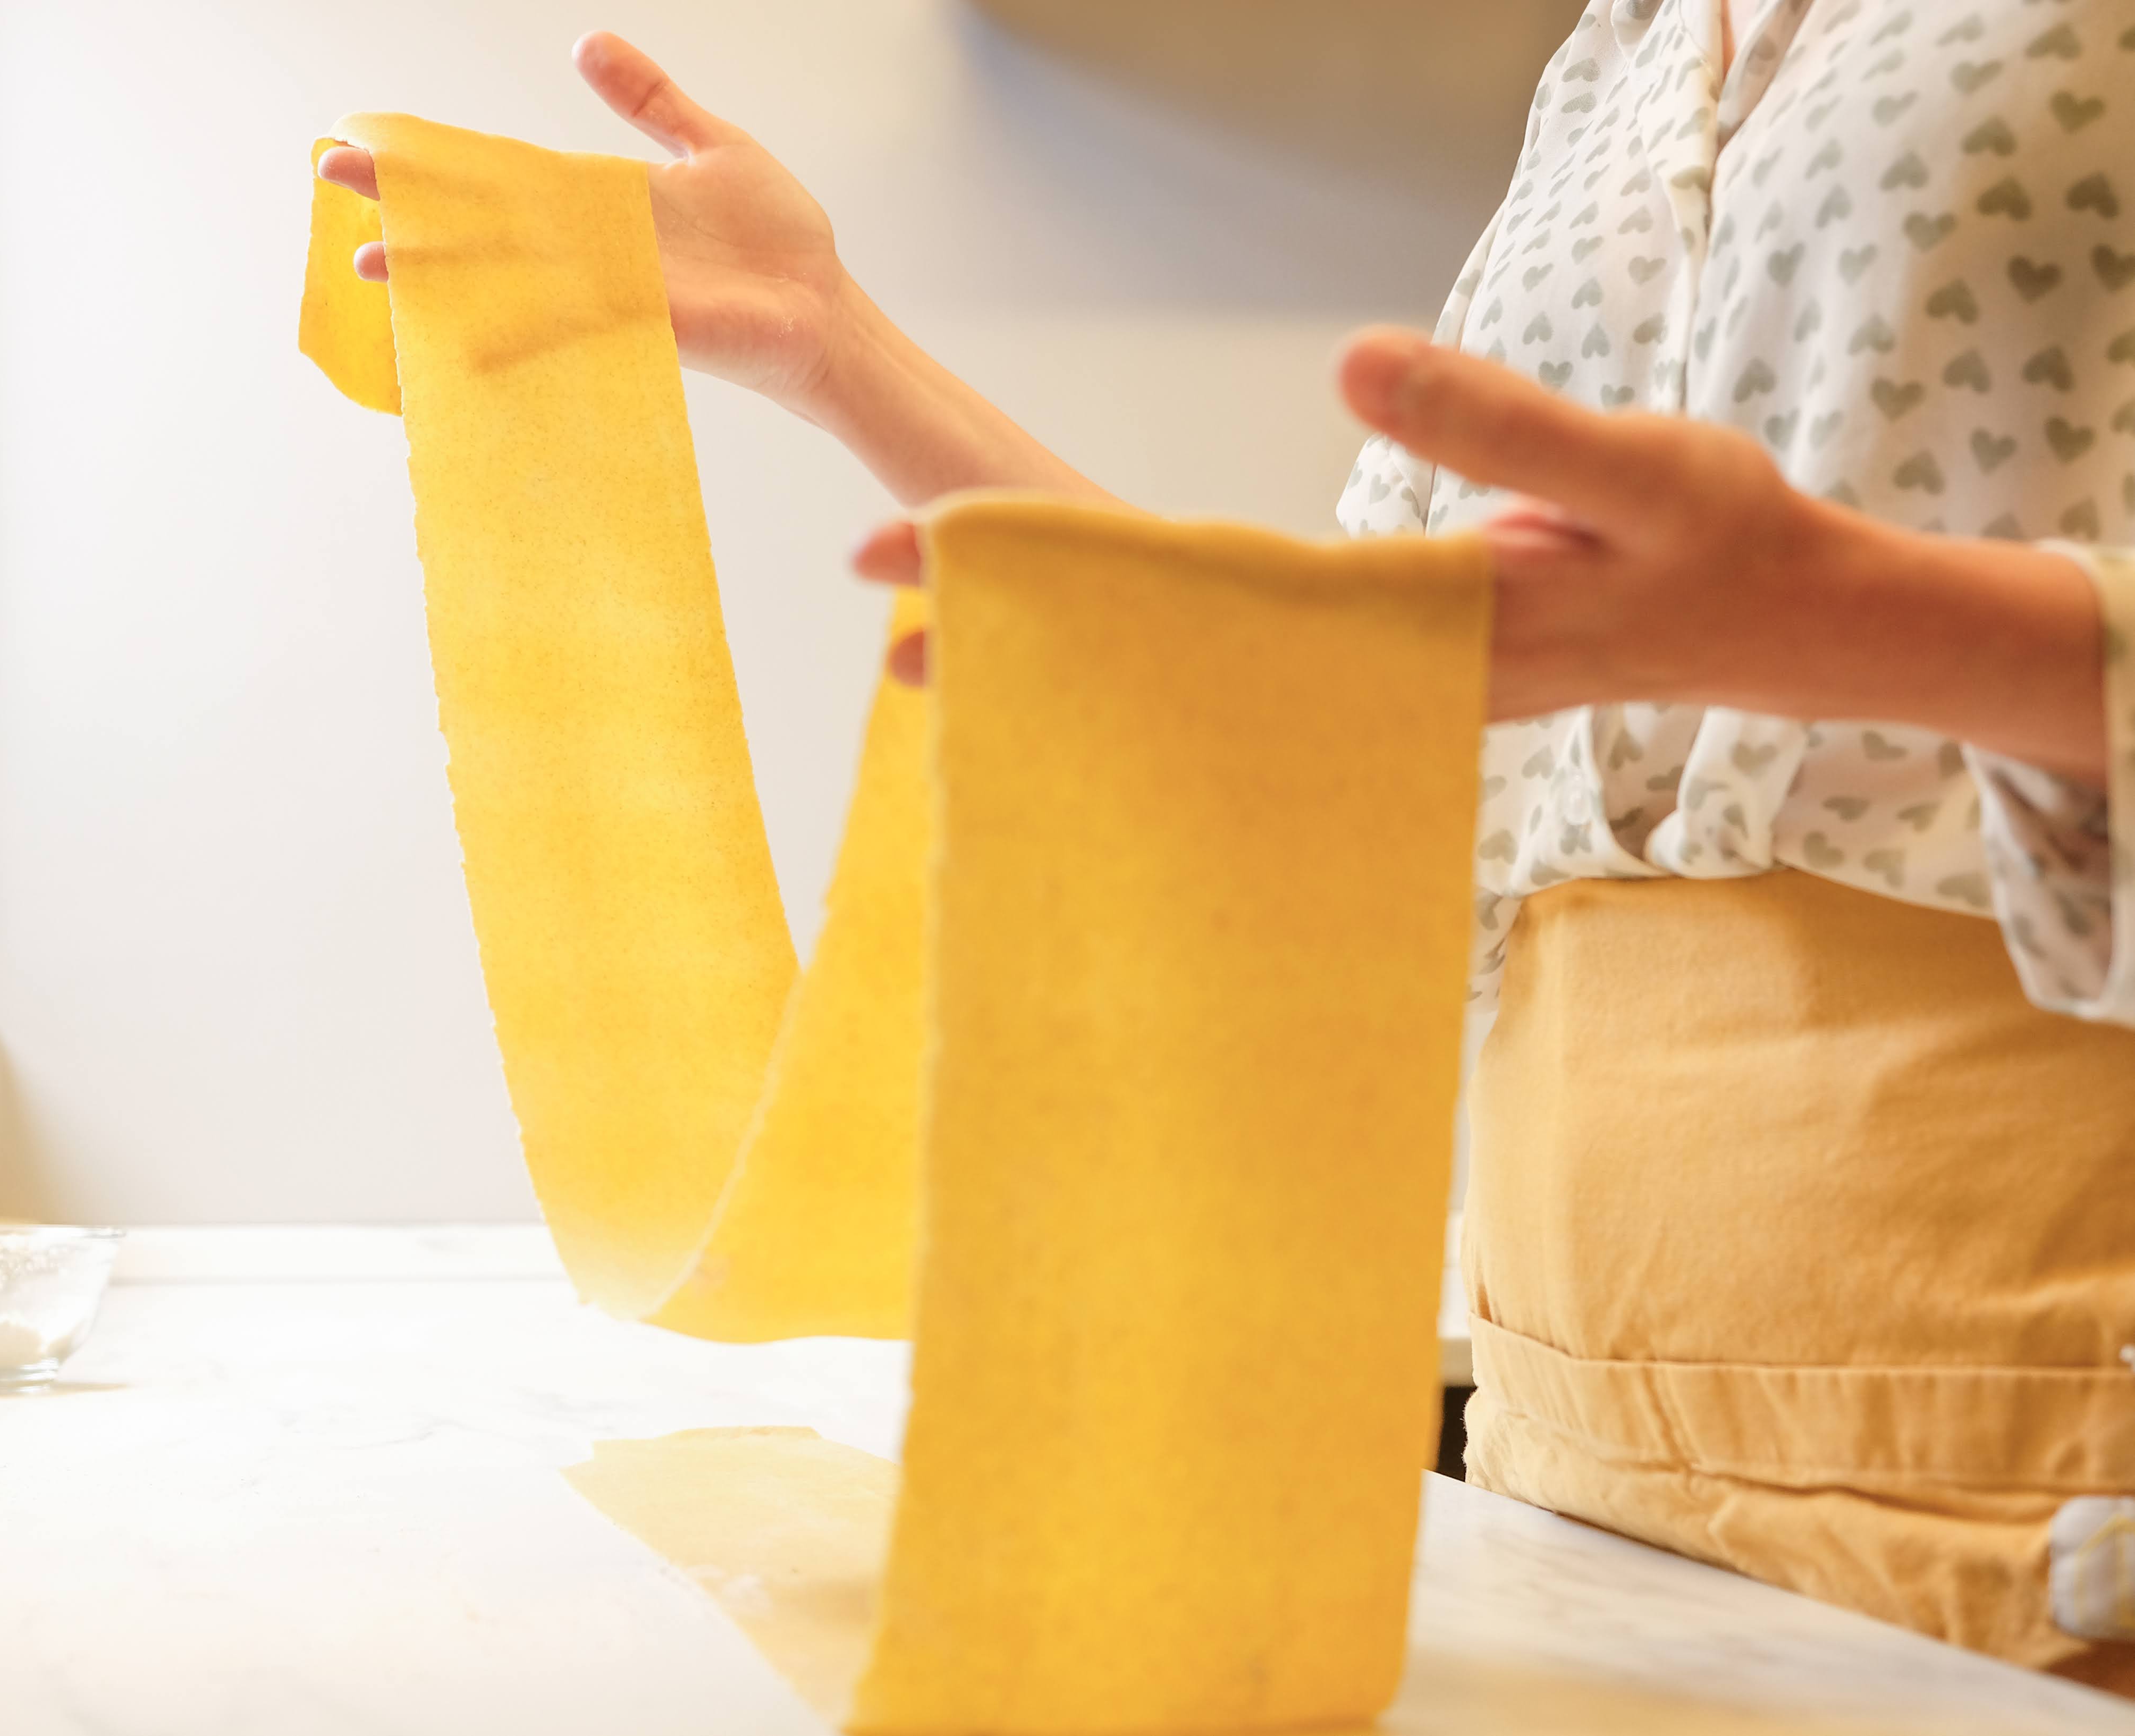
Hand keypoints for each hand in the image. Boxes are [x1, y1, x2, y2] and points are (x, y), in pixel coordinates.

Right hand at [318, 33, 849, 407]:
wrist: (824, 303)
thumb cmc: (776, 236)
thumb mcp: (708, 144)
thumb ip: (648, 99)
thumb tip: (585, 44)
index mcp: (599, 198)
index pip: (503, 168)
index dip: (440, 153)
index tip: (374, 137)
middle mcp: (589, 245)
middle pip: (483, 215)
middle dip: (410, 197)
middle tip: (334, 175)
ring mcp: (608, 287)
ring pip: (504, 272)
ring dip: (437, 268)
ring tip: (369, 262)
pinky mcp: (641, 323)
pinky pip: (568, 327)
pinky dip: (516, 333)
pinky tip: (463, 340)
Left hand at [852, 331, 1833, 705]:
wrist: (1783, 625)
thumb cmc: (1719, 547)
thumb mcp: (1635, 472)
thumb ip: (1499, 426)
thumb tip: (1355, 371)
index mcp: (1408, 633)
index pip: (1194, 607)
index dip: (1057, 583)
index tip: (926, 575)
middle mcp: (1369, 674)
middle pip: (1163, 658)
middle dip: (1023, 636)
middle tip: (876, 611)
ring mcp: (1376, 674)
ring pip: (1196, 668)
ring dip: (1077, 648)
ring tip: (945, 631)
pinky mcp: (1390, 655)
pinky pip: (1252, 654)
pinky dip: (1162, 645)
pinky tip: (1093, 636)